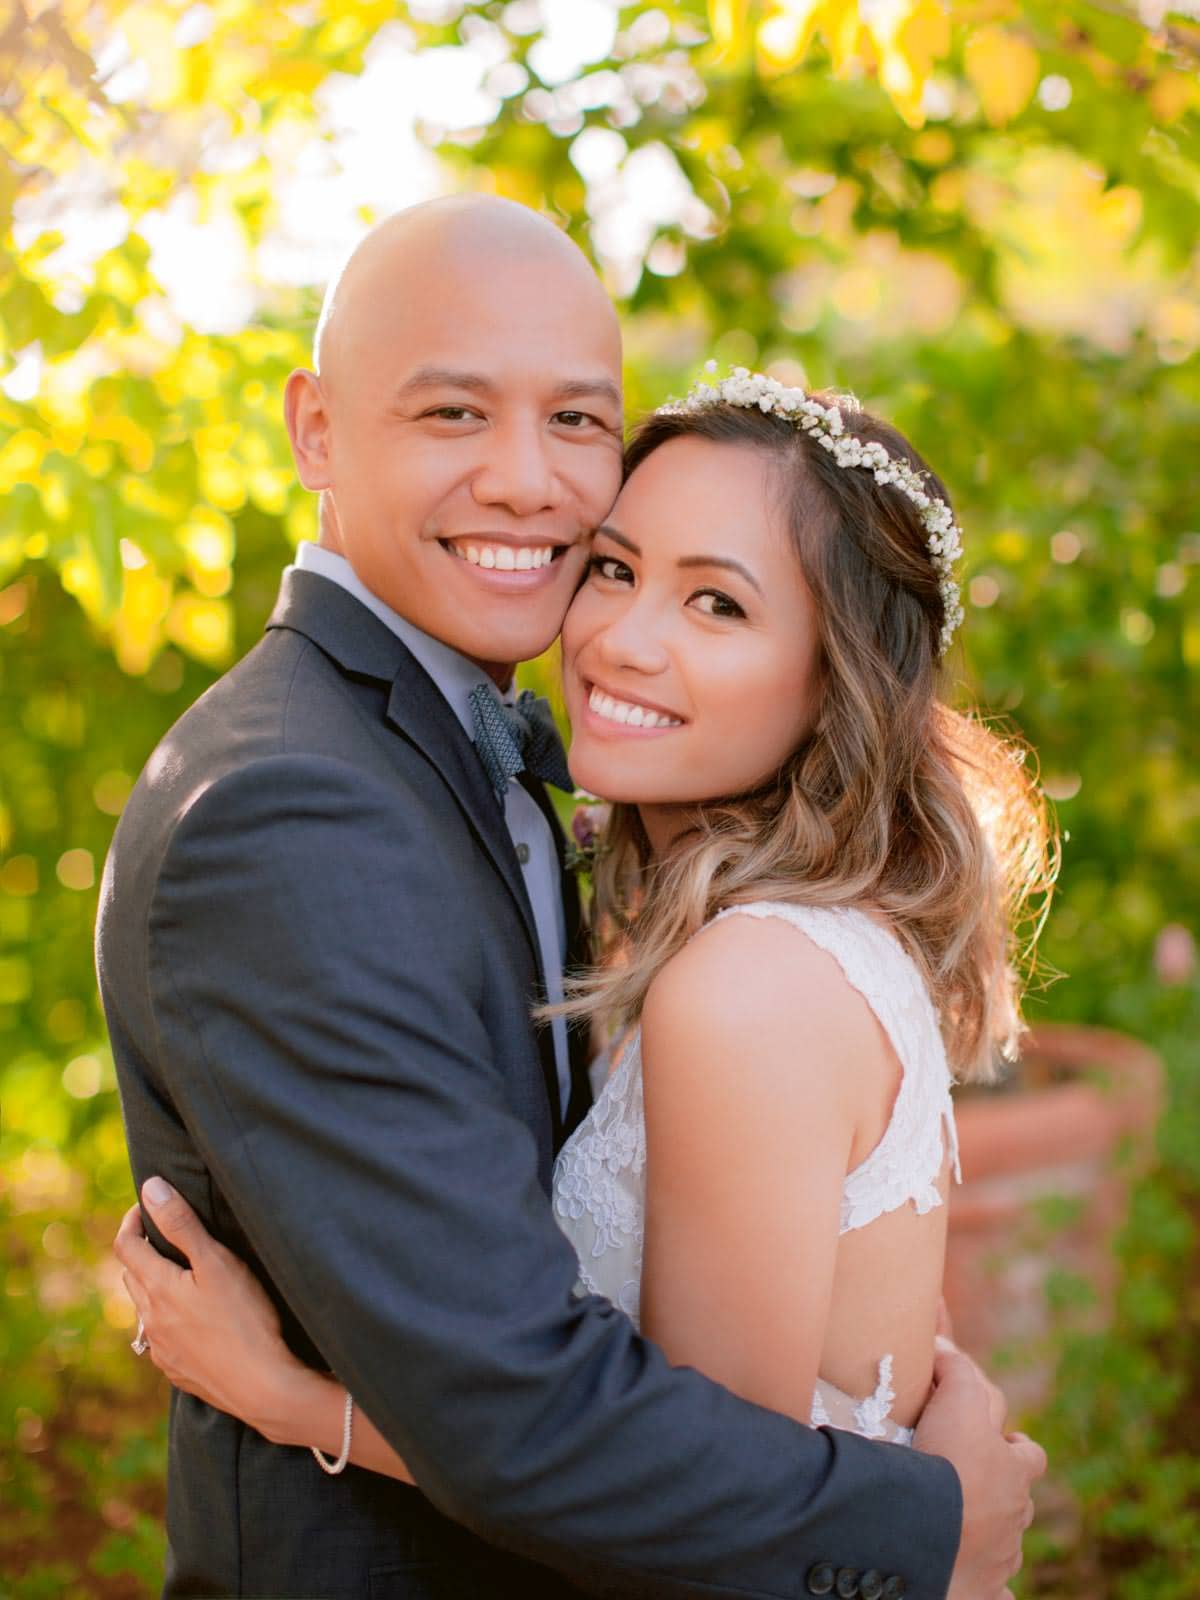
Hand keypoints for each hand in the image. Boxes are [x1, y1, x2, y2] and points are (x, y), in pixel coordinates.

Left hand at [114, 1178, 304, 1440]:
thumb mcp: (217, 1261)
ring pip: (146, 1309)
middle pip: (133, 1276)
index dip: (132, 1220)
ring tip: (183, 1275)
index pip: (126, 1246)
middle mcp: (151, 1321)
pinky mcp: (177, 1371)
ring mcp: (163, 1350)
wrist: (262, 1386)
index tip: (147, 1205)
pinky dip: (169, 1320)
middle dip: (144, 1251)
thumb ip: (182, 1224)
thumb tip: (150, 1188)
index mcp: (158, 1288)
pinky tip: (193, 1320)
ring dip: (155, 1286)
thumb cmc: (245, 1318)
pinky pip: (162, 1338)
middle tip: (168, 1234)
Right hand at [914, 1339, 1045, 1599]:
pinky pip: (997, 1595)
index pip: (1029, 1453)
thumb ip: (956, 1369)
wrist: (932, 1530)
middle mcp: (1016, 1514)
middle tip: (973, 1485)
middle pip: (1021, 1501)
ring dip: (993, 1536)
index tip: (1001, 1439)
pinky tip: (974, 1580)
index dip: (1015, 1444)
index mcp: (1014, 1471)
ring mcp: (1003, 1556)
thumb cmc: (949, 1461)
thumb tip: (945, 1345)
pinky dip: (991, 1589)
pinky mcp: (984, 1591)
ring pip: (1008, 1545)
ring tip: (961, 1526)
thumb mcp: (956, 1397)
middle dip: (1004, 1493)